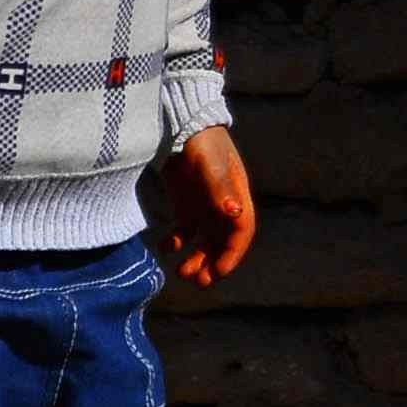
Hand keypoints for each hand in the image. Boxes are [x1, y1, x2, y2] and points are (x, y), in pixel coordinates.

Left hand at [153, 126, 256, 288]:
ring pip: (205, 242)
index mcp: (237, 196)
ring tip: (181, 272)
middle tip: (200, 281)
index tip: (218, 272)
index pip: (241, 232)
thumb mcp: (211, 165)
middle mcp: (223, 206)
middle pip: (223, 243)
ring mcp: (204, 207)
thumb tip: (235, 213)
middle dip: (214, 264)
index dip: (233, 254)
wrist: (179, 125)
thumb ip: (221, 189)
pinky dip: (175, 244)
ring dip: (196, 259)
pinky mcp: (185, 206)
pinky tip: (165, 248)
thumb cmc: (201, 141)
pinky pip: (183, 232)